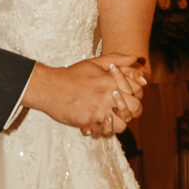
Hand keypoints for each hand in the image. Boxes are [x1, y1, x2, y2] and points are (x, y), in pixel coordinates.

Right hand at [28, 57, 143, 135]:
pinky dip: (104, 129)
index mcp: (111, 80)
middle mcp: (107, 94)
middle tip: (122, 110)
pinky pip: (105, 131)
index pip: (138, 89)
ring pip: (123, 124)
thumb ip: (117, 58)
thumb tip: (136, 57)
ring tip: (110, 117)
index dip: (138, 94)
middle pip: (136, 108)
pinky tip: (99, 122)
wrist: (49, 87)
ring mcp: (98, 109)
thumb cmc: (72, 75)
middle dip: (133, 111)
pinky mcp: (89, 121)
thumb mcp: (94, 62)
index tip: (130, 96)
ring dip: (119, 122)